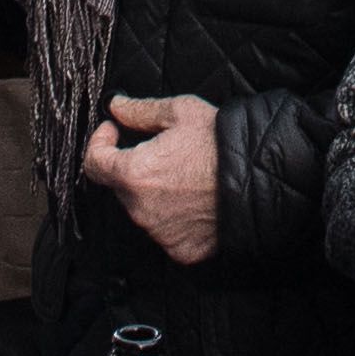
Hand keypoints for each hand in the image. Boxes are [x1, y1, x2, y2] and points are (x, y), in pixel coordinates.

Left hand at [84, 95, 222, 264]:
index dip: (99, 142)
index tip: (114, 132)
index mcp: (134, 173)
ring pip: (143, 209)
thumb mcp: (181, 112)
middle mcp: (140, 209)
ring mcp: (160, 233)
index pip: (93, 163)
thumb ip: (140, 111)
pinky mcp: (180, 249)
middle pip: (120, 186)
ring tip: (185, 174)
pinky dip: (174, 215)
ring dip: (153, 191)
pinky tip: (194, 198)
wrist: (262, 180)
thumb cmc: (222, 143)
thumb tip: (116, 106)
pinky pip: (166, 230)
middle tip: (161, 150)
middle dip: (132, 165)